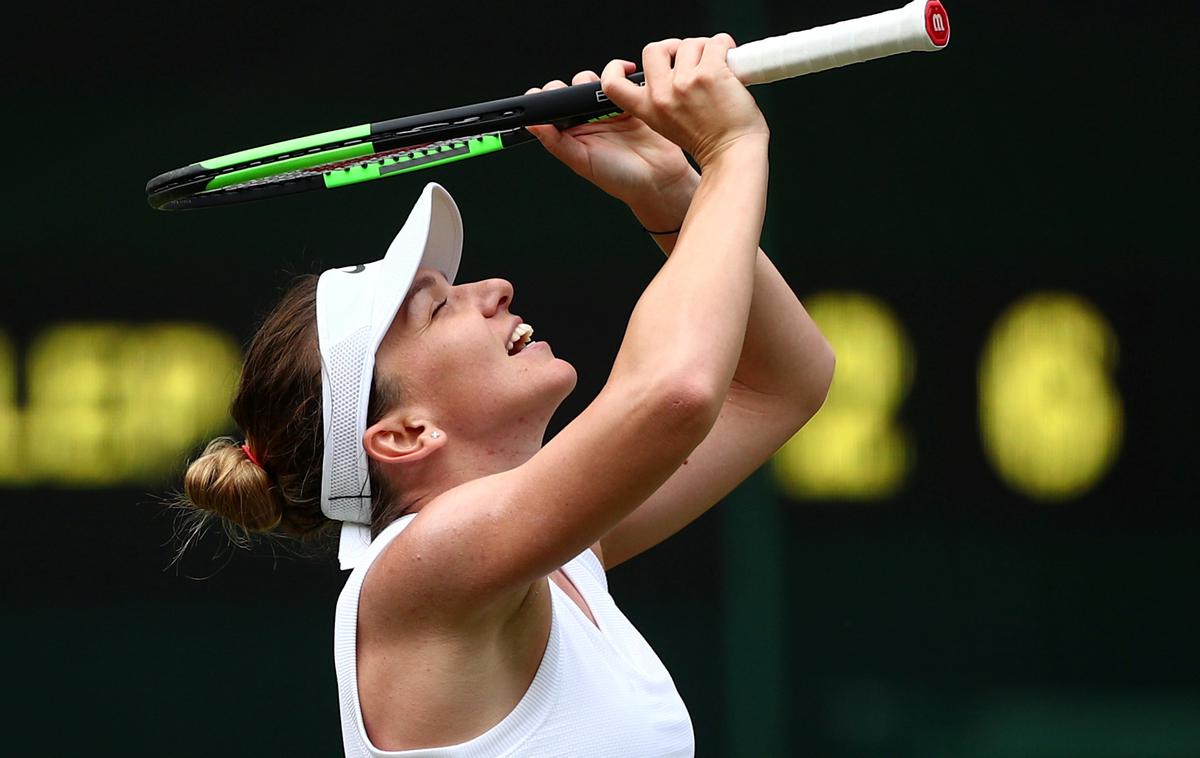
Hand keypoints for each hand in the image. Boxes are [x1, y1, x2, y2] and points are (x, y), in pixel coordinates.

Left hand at [525, 68, 696, 214]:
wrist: (659, 179)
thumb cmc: (619, 178)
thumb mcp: (582, 162)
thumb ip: (556, 143)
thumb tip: (531, 125)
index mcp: (571, 133)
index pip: (551, 108)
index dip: (546, 99)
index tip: (545, 96)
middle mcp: (587, 119)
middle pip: (572, 88)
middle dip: (574, 88)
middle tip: (582, 101)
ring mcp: (608, 109)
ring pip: (596, 81)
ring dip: (599, 81)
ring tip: (608, 101)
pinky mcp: (630, 102)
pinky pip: (622, 80)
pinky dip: (622, 75)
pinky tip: (625, 84)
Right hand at [601, 35, 768, 169]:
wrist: (733, 156)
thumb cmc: (712, 144)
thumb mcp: (669, 127)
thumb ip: (662, 101)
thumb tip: (671, 71)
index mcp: (648, 109)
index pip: (613, 84)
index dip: (617, 68)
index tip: (634, 66)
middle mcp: (662, 94)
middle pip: (654, 50)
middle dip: (674, 48)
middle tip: (691, 59)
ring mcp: (685, 82)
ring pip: (690, 44)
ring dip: (706, 49)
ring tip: (718, 67)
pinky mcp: (710, 73)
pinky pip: (716, 42)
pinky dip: (726, 46)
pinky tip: (731, 63)